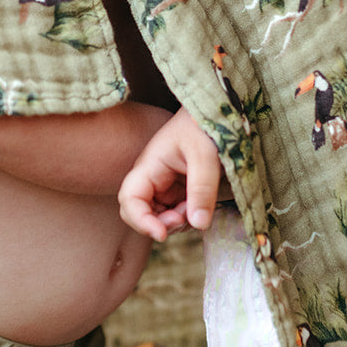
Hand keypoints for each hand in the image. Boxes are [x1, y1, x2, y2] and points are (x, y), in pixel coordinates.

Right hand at [118, 109, 223, 240]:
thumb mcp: (206, 155)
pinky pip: (177, 214)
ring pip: (160, 218)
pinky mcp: (180, 191)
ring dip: (177, 223)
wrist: (218, 113)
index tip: (161, 234)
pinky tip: (200, 207)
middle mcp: (152, 179)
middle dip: (161, 224)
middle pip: (141, 214)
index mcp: (149, 165)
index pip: (129, 199)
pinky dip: (187, 219)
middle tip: (185, 218)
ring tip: (197, 208)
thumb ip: (202, 189)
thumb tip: (199, 224)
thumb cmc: (205, 125)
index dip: (140, 220)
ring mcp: (166, 186)